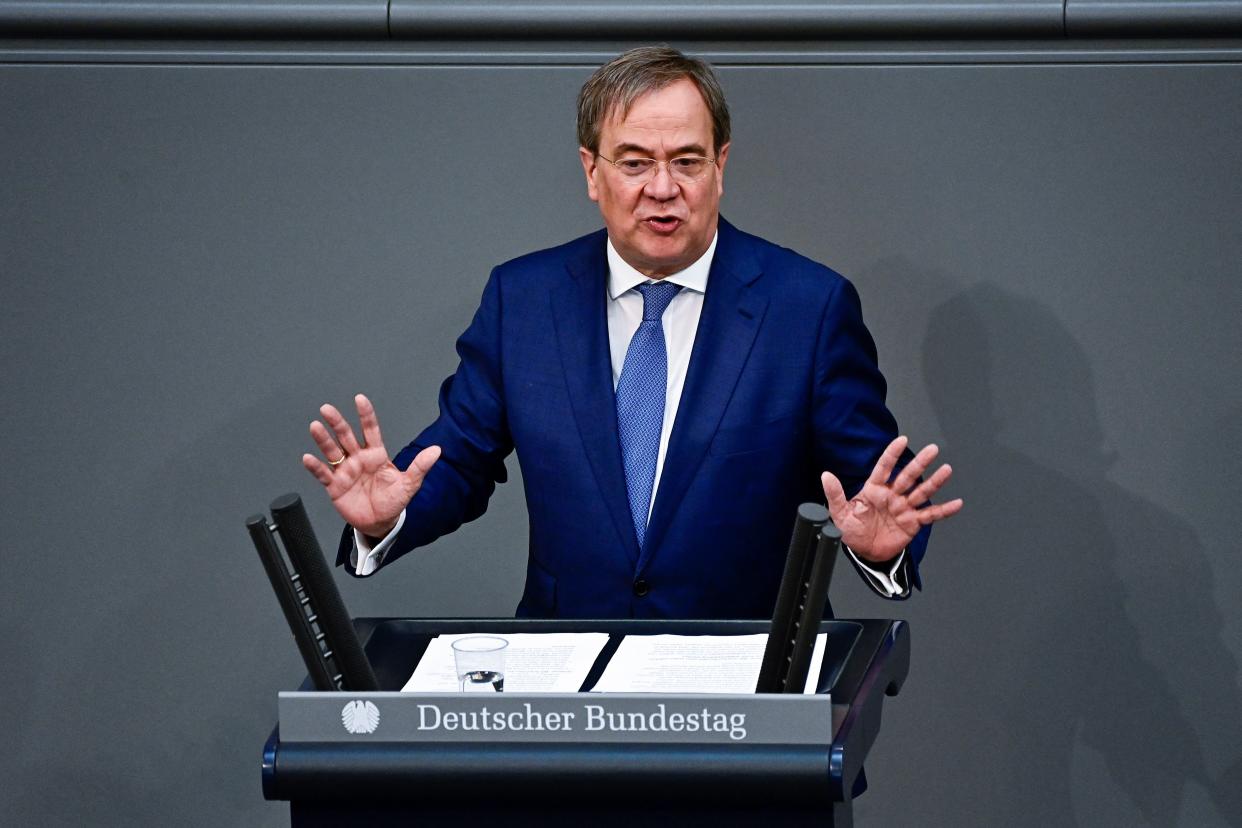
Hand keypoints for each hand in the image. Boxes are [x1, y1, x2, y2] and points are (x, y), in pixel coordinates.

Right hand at [301, 393, 440, 538]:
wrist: (380, 523)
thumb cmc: (393, 501)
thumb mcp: (409, 484)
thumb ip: (420, 467)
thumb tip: (436, 450)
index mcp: (376, 455)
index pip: (370, 430)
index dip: (365, 415)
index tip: (360, 399)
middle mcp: (358, 459)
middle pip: (346, 436)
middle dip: (337, 422)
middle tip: (327, 409)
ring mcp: (345, 471)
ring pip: (332, 451)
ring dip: (324, 439)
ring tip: (316, 427)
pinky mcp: (335, 486)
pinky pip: (324, 474)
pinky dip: (315, 467)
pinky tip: (308, 458)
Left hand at [820, 435, 962, 562]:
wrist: (864, 552)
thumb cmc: (852, 531)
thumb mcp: (839, 513)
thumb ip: (835, 494)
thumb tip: (826, 475)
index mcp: (874, 490)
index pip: (884, 468)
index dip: (892, 454)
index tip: (902, 440)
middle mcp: (891, 495)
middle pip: (907, 476)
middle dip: (920, 463)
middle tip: (932, 449)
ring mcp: (903, 508)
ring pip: (921, 492)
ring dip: (934, 481)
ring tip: (946, 470)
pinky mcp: (912, 523)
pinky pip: (930, 515)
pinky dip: (944, 510)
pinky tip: (957, 503)